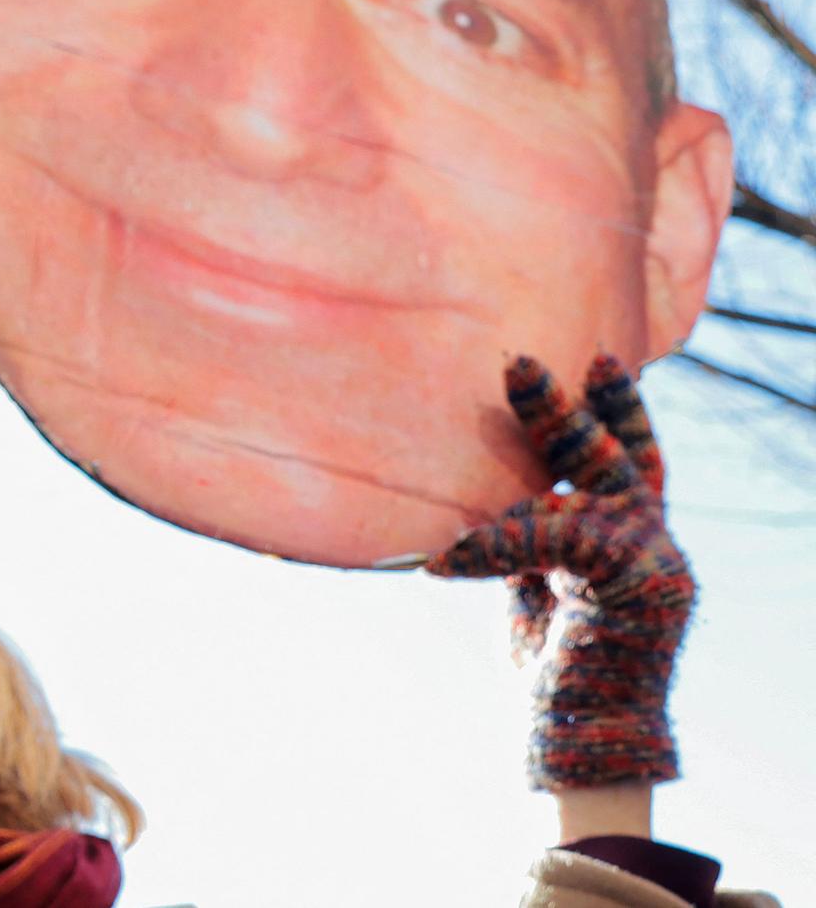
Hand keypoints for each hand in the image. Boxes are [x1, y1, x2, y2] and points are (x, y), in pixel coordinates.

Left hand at [426, 355, 693, 790]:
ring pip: (586, 493)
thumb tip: (495, 501)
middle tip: (519, 361)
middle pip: (616, 459)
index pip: (635, 461)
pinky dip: (494, 546)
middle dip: (568, 409)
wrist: (581, 739)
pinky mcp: (634, 585)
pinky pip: (551, 542)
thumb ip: (533, 542)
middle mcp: (654, 545)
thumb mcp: (539, 591)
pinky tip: (443, 562)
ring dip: (535, 459)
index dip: (621, 409)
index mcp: (635, 541)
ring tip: (490, 439)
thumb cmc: (556, 671)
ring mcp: (654, 564)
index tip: (599, 359)